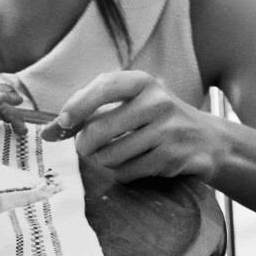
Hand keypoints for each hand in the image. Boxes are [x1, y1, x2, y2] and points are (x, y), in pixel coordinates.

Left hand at [42, 70, 223, 182]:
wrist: (208, 140)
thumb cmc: (156, 118)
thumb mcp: (131, 103)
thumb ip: (90, 111)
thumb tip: (47, 132)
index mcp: (142, 82)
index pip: (104, 87)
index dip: (78, 105)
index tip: (62, 123)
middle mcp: (158, 102)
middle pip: (100, 130)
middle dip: (85, 145)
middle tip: (86, 148)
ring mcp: (168, 131)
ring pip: (112, 155)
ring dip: (103, 162)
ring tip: (109, 156)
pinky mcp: (173, 158)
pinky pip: (130, 172)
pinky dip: (122, 173)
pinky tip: (130, 165)